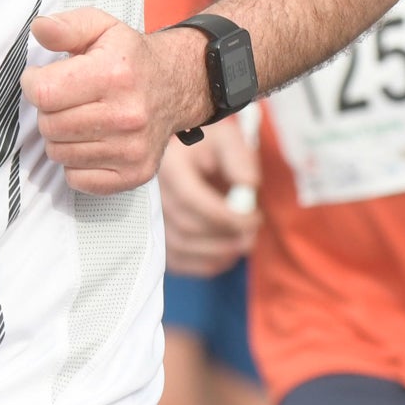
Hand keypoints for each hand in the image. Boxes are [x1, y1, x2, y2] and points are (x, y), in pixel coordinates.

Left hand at [23, 8, 192, 194]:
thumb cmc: (130, 58)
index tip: (42, 78)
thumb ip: (66, 26)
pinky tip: (90, 141)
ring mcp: (132, 149)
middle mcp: (127, 115)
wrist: (175, 86)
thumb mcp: (100, 27)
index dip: (33, 83)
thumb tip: (39, 28)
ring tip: (79, 117)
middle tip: (65, 99)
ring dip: (60, 137)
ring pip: (59, 153)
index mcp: (114, 74)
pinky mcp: (134, 174)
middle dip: (48, 110)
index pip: (44, 92)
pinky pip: (77, 178)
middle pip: (49, 125)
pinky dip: (75, 163)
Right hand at [159, 118, 260, 275]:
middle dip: (226, 236)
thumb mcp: (227, 140)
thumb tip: (248, 187)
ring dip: (220, 252)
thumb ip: (240, 160)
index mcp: (169, 167)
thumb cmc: (209, 149)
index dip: (225, 216)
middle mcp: (153, 195)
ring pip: (183, 247)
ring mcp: (150, 219)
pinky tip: (227, 252)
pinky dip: (207, 263)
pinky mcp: (157, 240)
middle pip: (187, 227)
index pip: (192, 199)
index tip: (254, 218)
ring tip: (243, 242)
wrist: (188, 156)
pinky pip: (179, 262)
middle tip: (252, 232)